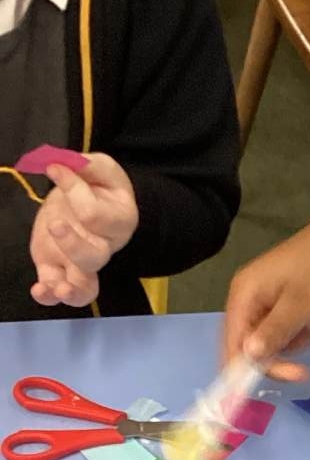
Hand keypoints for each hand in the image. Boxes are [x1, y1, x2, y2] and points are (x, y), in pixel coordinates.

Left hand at [30, 154, 137, 306]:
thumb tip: (59, 165)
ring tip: (57, 287)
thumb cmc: (100, 185)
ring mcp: (80, 262)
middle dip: (74, 245)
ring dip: (70, 289)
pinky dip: (48, 294)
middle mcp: (104, 247)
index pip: (96, 214)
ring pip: (85, 287)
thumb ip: (85, 164)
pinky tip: (39, 290)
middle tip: (56, 225)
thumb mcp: (98, 167)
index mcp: (120, 220)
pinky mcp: (57, 267)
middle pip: (95, 256)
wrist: (94, 201)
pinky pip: (57, 288)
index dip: (75, 191)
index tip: (57, 170)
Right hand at [222, 218, 309, 382]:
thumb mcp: (300, 305)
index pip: (232, 343)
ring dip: (295, 342)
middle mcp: (249, 298)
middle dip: (278, 356)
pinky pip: (288, 329)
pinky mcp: (286, 302)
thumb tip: (248, 356)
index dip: (243, 370)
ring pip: (273, 341)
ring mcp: (268, 300)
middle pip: (251, 345)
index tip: (261, 391)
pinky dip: (303, 331)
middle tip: (303, 371)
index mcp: (244, 295)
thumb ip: (274, 333)